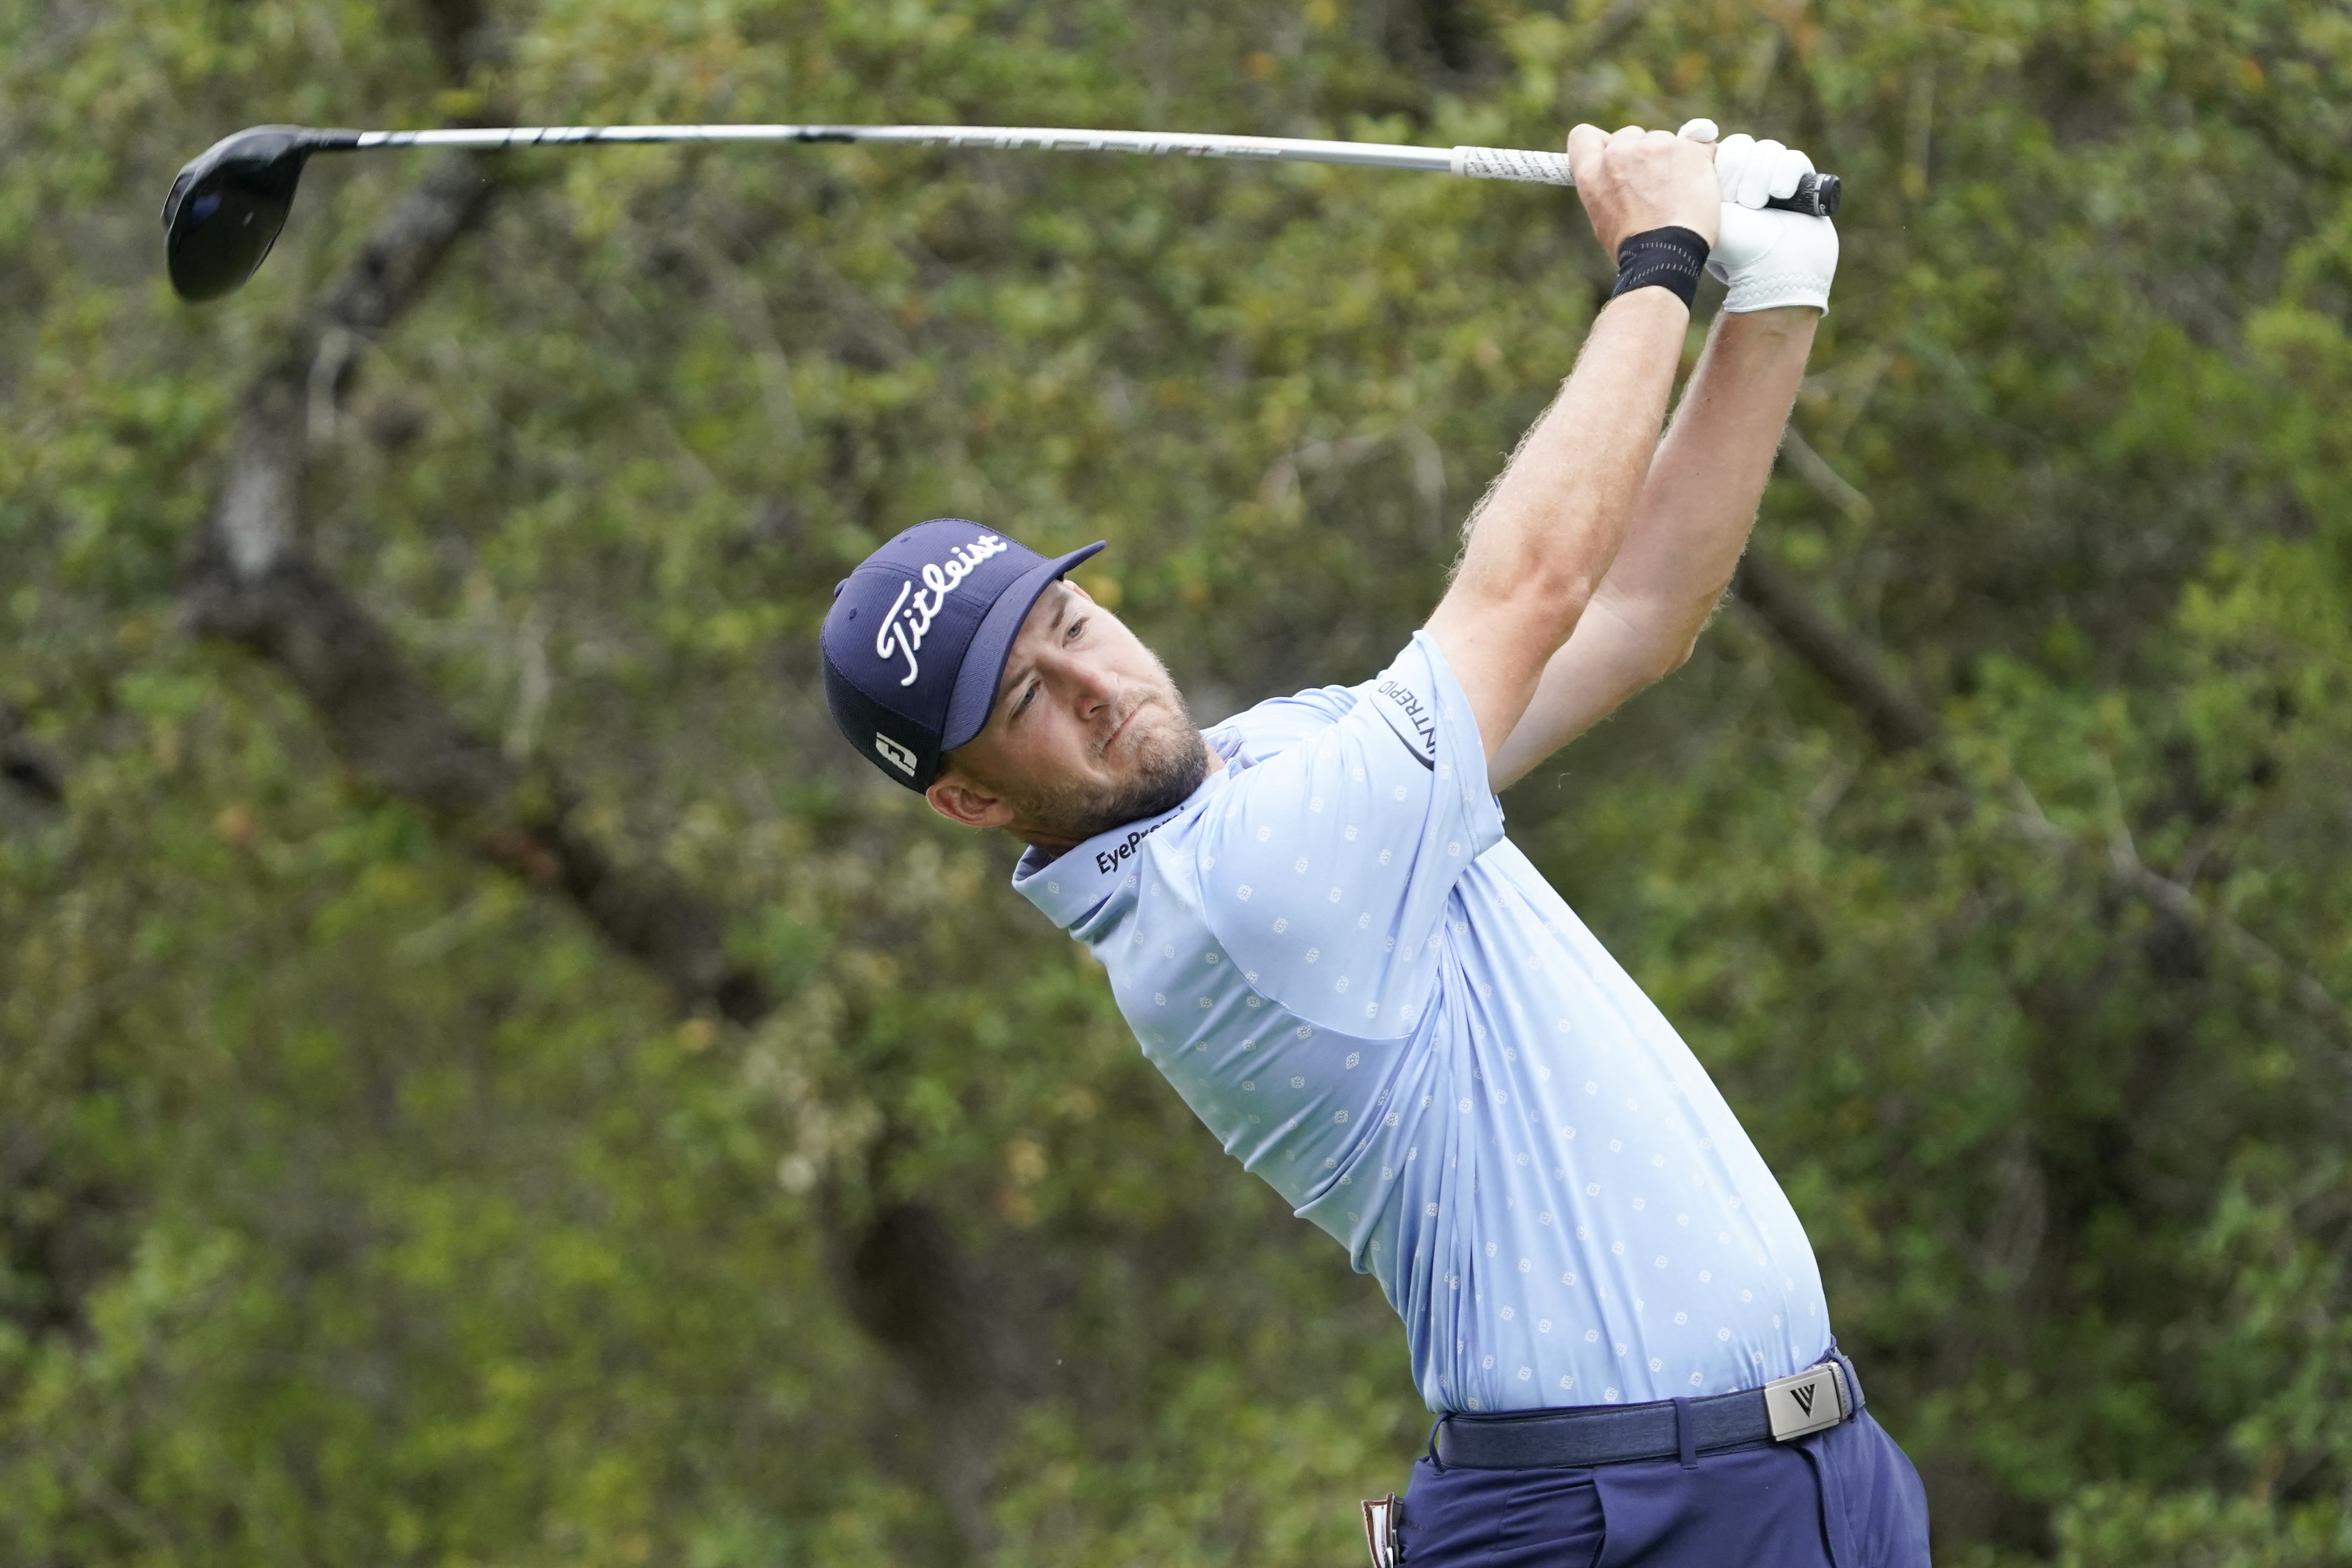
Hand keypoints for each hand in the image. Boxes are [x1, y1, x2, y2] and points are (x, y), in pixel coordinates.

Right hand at [1566, 123, 1720, 255]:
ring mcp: (1656, 147)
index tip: (1611, 152)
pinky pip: (1699, 144)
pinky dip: (1701, 160)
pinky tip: (1699, 184)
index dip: (1599, 143)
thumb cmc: (1635, 246)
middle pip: (1629, 135)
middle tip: (1652, 183)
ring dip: (1670, 158)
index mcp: (1592, 173)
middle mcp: (1620, 153)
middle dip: (1640, 153)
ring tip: (1678, 192)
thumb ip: (1605, 185)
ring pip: (1663, 139)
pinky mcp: (1689, 150)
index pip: (1584, 136)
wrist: (1667, 257)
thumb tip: (1617, 175)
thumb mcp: (1602, 217)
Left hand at [1675, 119, 1838, 313]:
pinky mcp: (1801, 182)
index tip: (1715, 172)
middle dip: (1737, 171)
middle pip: (1740, 145)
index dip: (1718, 157)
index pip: (1716, 147)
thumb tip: (1686, 141)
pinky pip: (1793, 159)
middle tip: (1737, 200)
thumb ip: (1687, 181)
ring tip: (1756, 205)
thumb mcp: (1701, 214)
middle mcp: (1745, 179)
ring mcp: (1773, 179)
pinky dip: (1785, 175)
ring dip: (1759, 177)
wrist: (1772, 270)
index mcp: (1718, 184)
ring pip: (1766, 150)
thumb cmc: (1733, 249)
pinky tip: (1780, 195)